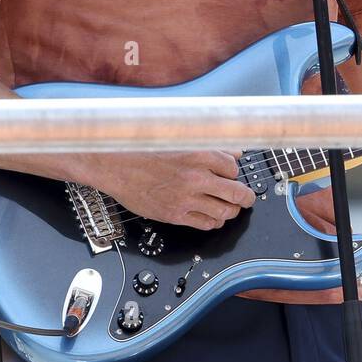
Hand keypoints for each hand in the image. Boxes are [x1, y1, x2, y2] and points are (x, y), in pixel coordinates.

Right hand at [79, 150, 255, 230]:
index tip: (233, 175)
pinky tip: (212, 216)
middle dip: (246, 197)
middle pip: (237, 193)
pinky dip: (213, 221)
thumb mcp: (179, 137)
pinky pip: (205, 224)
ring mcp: (186, 198)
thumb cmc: (143, 148)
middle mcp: (196, 177)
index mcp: (199, 153)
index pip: (234, 168)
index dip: (234, 172)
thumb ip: (208, 144)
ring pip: (224, 212)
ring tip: (230, 208)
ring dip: (231, 211)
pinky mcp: (175, 215)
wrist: (114, 163)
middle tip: (247, 197)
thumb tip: (232, 151)